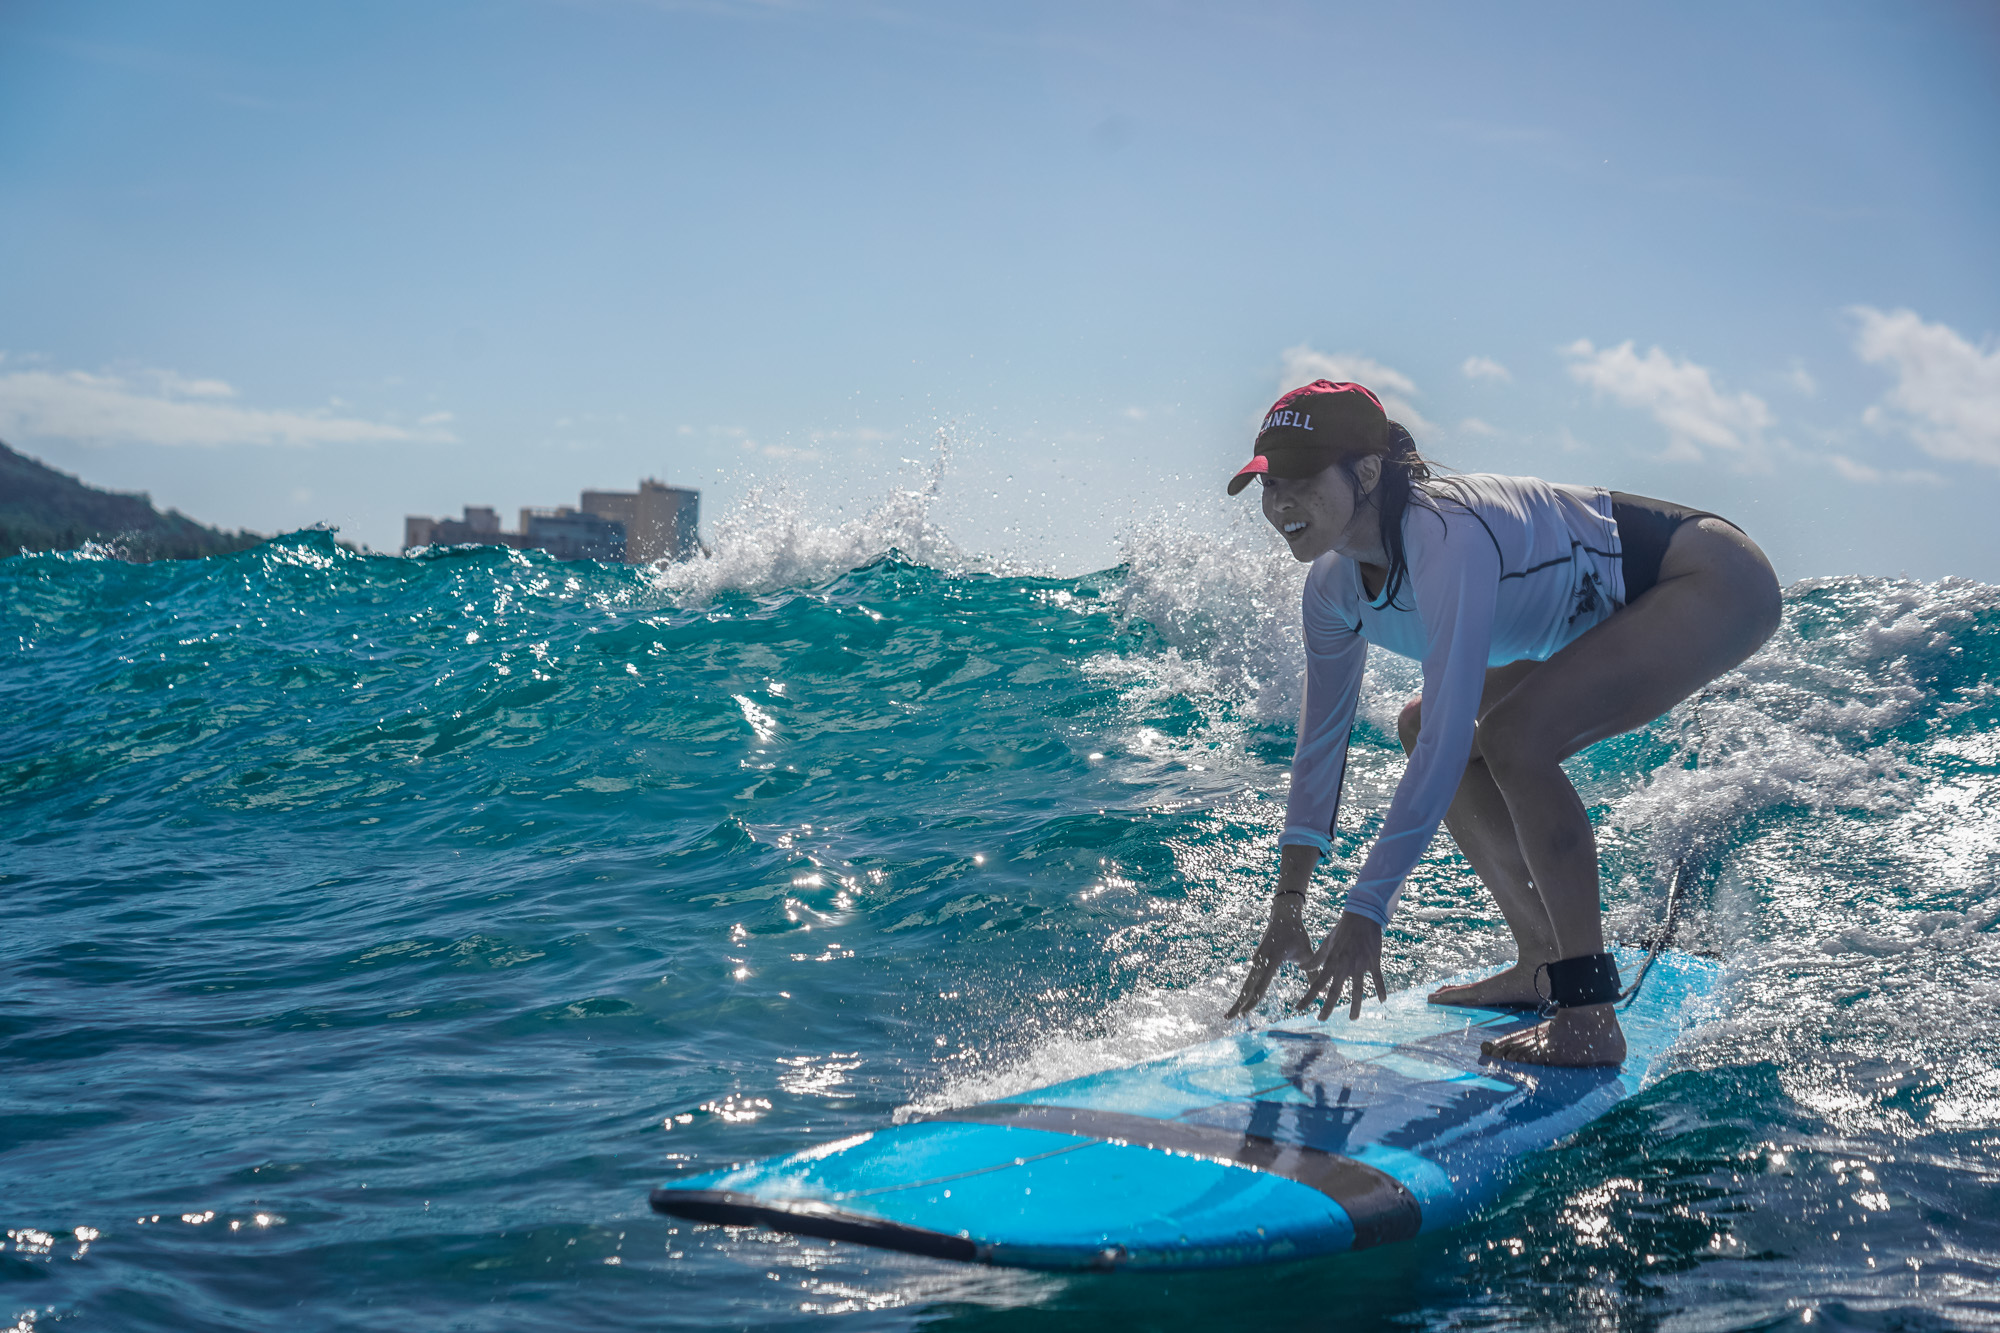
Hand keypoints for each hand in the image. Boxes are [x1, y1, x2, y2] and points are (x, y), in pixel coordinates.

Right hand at [1224, 893, 1316, 1018]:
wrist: (1283, 915)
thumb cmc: (1297, 934)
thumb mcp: (1306, 952)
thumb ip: (1313, 972)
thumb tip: (1323, 991)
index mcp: (1273, 958)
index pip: (1262, 983)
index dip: (1254, 999)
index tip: (1246, 1012)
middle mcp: (1261, 959)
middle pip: (1247, 985)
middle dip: (1238, 1002)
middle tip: (1228, 1018)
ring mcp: (1256, 959)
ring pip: (1246, 983)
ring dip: (1240, 998)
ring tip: (1233, 1015)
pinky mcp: (1256, 959)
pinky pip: (1250, 978)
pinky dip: (1245, 991)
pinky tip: (1242, 1001)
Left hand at [1298, 911, 1386, 1020]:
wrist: (1361, 916)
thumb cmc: (1342, 931)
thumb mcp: (1326, 944)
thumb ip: (1315, 959)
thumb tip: (1300, 968)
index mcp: (1331, 962)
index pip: (1316, 983)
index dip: (1307, 997)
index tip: (1298, 1008)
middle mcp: (1344, 965)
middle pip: (1335, 991)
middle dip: (1327, 1007)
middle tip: (1321, 1019)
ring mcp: (1359, 964)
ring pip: (1357, 989)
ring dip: (1355, 1006)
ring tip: (1353, 1018)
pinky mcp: (1373, 961)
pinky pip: (1377, 978)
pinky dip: (1381, 989)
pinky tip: (1382, 1000)